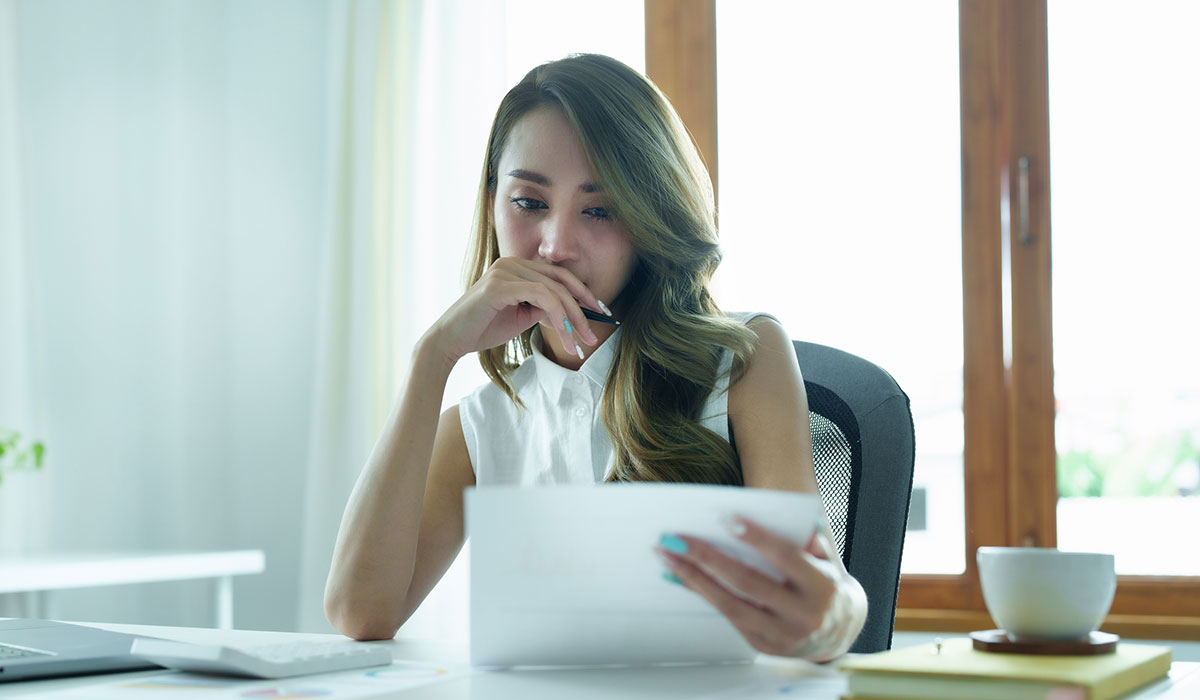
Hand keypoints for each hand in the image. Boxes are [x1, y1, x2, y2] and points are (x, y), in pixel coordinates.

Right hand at [424, 257, 605, 363]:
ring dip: (572, 319)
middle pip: (561, 281)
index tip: (600, 313)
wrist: (450, 340)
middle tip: (594, 334)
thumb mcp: (522, 317)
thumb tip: (569, 312)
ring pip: (554, 291)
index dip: (583, 293)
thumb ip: (543, 308)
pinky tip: (565, 335)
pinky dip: (558, 316)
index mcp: (517, 266)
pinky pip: (541, 296)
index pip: (559, 276)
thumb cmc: (483, 328)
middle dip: (583, 308)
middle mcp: (512, 262)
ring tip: (580, 343)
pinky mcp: (499, 285)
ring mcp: (505, 270)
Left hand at [655, 516, 862, 660]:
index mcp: (821, 586)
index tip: (725, 518)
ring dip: (693, 579)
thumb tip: (780, 509)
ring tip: (667, 556)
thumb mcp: (827, 556)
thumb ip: (806, 535)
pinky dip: (702, 595)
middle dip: (707, 557)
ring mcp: (781, 635)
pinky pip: (727, 617)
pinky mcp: (763, 645)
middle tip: (675, 538)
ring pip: (730, 604)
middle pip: (747, 582)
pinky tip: (681, 577)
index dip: (756, 538)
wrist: (839, 630)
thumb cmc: (825, 581)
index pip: (784, 557)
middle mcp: (802, 614)